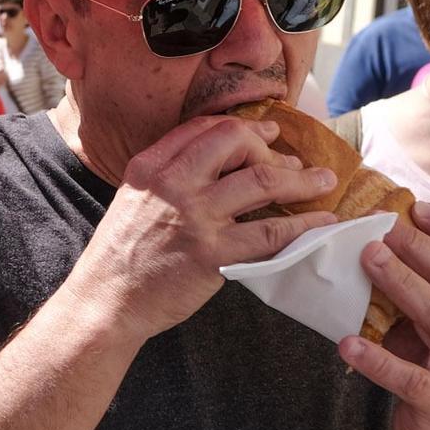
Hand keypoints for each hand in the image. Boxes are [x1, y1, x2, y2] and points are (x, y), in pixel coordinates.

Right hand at [69, 116, 339, 338]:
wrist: (105, 301)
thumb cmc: (120, 255)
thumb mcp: (133, 200)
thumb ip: (167, 177)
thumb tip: (219, 165)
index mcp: (150, 167)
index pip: (204, 128)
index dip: (244, 129)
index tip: (268, 136)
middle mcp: (172, 184)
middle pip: (236, 142)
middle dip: (272, 149)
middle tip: (293, 165)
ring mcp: (194, 217)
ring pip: (262, 181)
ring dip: (302, 180)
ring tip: (323, 182)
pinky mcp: (213, 254)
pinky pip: (271, 232)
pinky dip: (305, 225)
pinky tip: (322, 223)